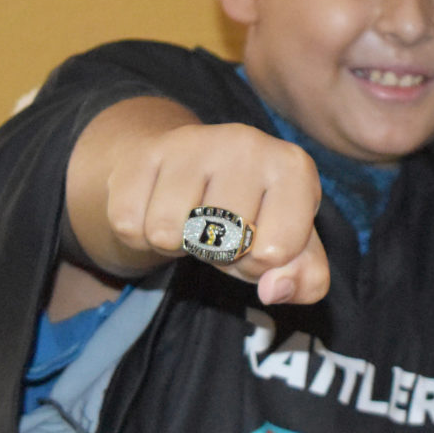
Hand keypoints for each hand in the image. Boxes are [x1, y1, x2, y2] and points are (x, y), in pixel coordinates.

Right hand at [85, 107, 329, 305]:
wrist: (187, 168)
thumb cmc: (249, 213)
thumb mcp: (290, 247)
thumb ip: (304, 278)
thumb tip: (273, 290)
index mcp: (293, 167)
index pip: (276, 252)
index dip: (261, 264)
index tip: (258, 240)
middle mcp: (247, 143)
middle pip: (222, 243)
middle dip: (219, 254)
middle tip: (219, 230)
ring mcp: (192, 143)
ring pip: (168, 233)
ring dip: (176, 243)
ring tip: (191, 220)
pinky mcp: (144, 153)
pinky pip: (129, 223)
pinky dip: (141, 233)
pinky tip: (159, 209)